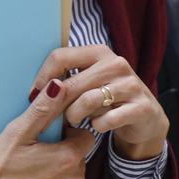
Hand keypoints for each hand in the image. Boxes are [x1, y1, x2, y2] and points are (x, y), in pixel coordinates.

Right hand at [0, 79, 96, 178]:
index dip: (68, 135)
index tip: (48, 138)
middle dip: (62, 157)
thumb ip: (43, 108)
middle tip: (33, 158)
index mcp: (68, 158)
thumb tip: (60, 84)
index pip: (85, 138)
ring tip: (30, 178)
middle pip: (77, 161)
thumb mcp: (17, 133)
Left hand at [28, 45, 168, 159]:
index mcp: (98, 52)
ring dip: (75, 115)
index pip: (60, 57)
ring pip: (87, 101)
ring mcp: (132, 85)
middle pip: (71, 84)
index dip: (43, 77)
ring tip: (73, 120)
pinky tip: (96, 126)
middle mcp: (116, 63)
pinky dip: (96, 126)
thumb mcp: (86, 82)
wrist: (145, 118)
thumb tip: (34, 90)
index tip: (35, 95)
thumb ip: (65, 78)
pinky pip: (106, 120)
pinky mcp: (142, 107)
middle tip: (52, 116)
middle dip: (57, 104)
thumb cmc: (106, 98)